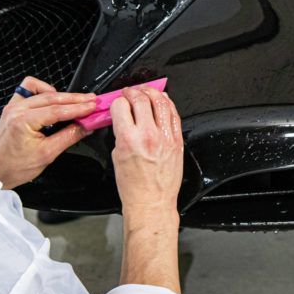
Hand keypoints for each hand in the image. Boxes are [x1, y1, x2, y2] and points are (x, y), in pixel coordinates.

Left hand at [0, 76, 95, 189]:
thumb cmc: (16, 167)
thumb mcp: (47, 154)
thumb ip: (68, 137)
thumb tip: (86, 126)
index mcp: (23, 121)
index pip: (57, 110)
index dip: (78, 107)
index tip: (93, 106)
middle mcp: (16, 109)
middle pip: (51, 97)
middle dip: (74, 99)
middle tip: (92, 100)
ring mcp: (13, 106)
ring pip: (41, 91)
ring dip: (61, 95)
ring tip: (76, 101)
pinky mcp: (13, 107)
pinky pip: (28, 89)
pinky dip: (42, 91)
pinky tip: (52, 98)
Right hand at [110, 87, 183, 221]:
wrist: (151, 202)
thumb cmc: (133, 186)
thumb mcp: (116, 156)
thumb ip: (120, 133)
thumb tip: (122, 118)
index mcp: (128, 139)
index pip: (121, 106)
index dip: (117, 101)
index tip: (118, 102)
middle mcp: (148, 135)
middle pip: (141, 98)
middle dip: (132, 92)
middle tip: (130, 93)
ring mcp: (165, 137)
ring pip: (160, 101)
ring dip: (151, 92)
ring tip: (146, 91)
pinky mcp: (177, 141)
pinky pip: (174, 114)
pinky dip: (167, 103)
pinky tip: (162, 100)